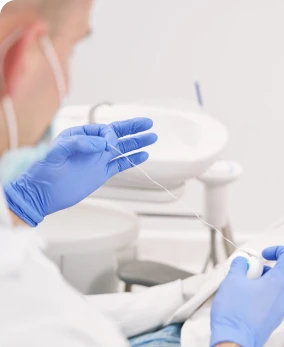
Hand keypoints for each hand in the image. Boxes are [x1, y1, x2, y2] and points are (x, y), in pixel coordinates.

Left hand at [4, 118, 156, 225]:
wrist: (40, 195)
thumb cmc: (41, 172)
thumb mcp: (54, 153)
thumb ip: (77, 144)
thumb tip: (100, 143)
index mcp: (79, 137)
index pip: (103, 131)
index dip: (111, 135)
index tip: (111, 144)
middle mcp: (91, 147)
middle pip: (117, 135)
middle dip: (133, 128)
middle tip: (148, 123)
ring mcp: (97, 160)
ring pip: (122, 148)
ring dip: (137, 143)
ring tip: (152, 137)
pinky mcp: (101, 174)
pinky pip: (120, 164)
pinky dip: (132, 159)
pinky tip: (143, 155)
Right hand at [209, 246, 283, 346]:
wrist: (234, 342)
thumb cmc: (235, 313)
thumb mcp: (232, 280)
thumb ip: (239, 266)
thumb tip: (242, 262)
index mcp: (277, 283)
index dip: (278, 251)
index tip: (264, 254)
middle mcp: (283, 296)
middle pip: (280, 274)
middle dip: (264, 269)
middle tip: (247, 273)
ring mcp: (279, 310)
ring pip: (275, 289)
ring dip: (261, 283)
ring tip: (242, 288)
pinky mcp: (272, 321)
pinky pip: (271, 302)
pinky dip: (261, 296)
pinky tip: (243, 302)